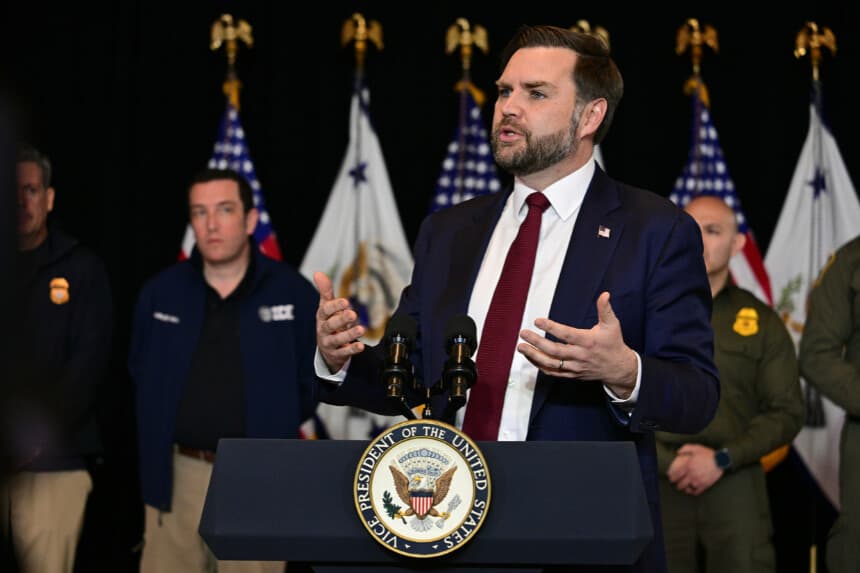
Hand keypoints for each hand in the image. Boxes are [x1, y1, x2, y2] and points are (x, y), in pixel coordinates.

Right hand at [314, 271, 365, 372]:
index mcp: (322, 317)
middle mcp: (324, 330)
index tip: (345, 301)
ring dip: (349, 334)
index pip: (325, 311)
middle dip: (341, 319)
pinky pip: (344, 352)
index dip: (334, 306)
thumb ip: (325, 291)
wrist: (327, 348)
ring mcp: (329, 343)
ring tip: (361, 329)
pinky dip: (352, 349)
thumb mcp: (326, 307)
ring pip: (338, 339)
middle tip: (353, 314)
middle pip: (330, 325)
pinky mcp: (337, 354)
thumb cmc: (329, 322)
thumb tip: (318, 273)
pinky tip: (361, 346)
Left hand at [517, 292, 637, 396]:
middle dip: (537, 342)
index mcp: (588, 342)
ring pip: (551, 363)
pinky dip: (540, 366)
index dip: (552, 328)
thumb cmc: (613, 344)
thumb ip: (605, 309)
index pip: (567, 335)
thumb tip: (604, 294)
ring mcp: (574, 366)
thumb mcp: (612, 325)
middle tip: (523, 333)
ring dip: (534, 356)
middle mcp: (580, 355)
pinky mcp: (571, 374)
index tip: (538, 321)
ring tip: (521, 347)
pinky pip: (553, 372)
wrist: (618, 368)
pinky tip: (531, 357)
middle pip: (555, 351)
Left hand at [667, 443, 722, 495]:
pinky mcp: (705, 485)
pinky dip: (693, 492)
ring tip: (684, 488)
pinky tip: (692, 490)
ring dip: (684, 489)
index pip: (675, 475)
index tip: (671, 478)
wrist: (720, 461)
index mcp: (688, 466)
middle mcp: (692, 475)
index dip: (672, 478)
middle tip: (676, 484)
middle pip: (680, 484)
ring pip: (687, 489)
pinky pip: (696, 492)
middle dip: (677, 484)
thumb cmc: (708, 454)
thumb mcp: (695, 448)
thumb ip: (685, 449)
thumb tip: (677, 452)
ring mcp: (698, 481)